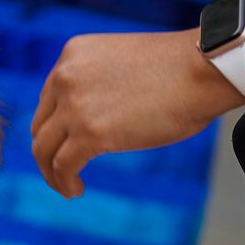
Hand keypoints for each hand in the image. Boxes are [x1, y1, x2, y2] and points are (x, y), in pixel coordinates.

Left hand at [31, 29, 237, 198]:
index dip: (55, 126)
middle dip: (49, 151)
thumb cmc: (179, 69)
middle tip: (62, 170)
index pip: (48, 98)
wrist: (203, 69)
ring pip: (44, 149)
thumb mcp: (124, 65)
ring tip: (67, 186)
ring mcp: (74, 105)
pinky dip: (64, 183)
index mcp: (73, 54)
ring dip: (52, 172)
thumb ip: (101, 84)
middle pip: (41, 125)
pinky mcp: (88, 133)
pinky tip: (76, 190)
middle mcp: (65, 76)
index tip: (67, 144)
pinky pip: (62, 167)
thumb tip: (98, 117)